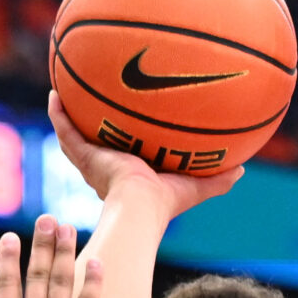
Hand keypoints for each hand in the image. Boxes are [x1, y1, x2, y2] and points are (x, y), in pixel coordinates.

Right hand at [0, 218, 99, 297]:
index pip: (6, 283)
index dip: (8, 259)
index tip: (10, 238)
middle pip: (38, 274)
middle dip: (42, 244)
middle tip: (48, 220)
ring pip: (63, 282)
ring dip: (65, 253)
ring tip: (68, 229)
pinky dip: (93, 284)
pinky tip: (97, 263)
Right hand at [47, 92, 242, 213]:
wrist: (142, 206)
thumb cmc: (167, 202)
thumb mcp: (196, 186)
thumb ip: (218, 179)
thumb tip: (243, 170)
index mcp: (127, 175)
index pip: (119, 154)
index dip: (116, 142)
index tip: (117, 124)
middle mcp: (105, 168)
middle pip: (92, 143)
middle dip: (87, 125)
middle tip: (84, 105)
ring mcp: (91, 161)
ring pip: (73, 135)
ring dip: (65, 115)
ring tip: (60, 92)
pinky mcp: (84, 156)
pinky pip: (66, 131)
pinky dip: (58, 114)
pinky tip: (53, 94)